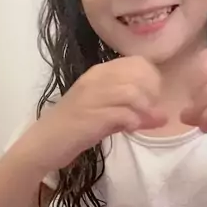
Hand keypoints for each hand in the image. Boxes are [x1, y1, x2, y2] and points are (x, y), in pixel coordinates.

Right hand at [23, 57, 165, 172]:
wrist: (43, 144)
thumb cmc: (74, 128)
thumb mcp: (105, 114)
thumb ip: (132, 111)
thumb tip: (163, 116)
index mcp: (98, 73)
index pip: (137, 62)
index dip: (151, 79)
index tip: (152, 98)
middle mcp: (95, 79)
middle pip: (138, 74)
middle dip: (151, 94)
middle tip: (148, 111)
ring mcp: (92, 97)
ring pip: (132, 92)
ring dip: (143, 109)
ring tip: (139, 122)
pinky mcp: (91, 117)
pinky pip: (123, 113)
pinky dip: (133, 122)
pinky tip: (130, 130)